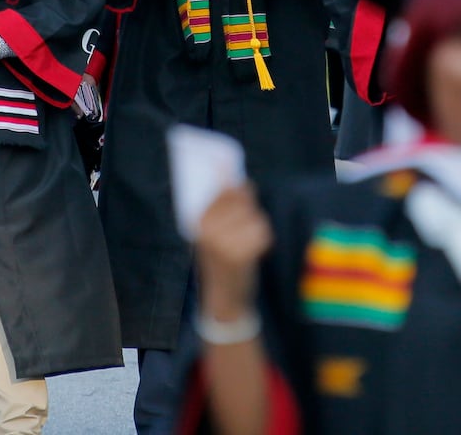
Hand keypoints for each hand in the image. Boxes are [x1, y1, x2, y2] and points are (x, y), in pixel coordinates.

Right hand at [195, 185, 272, 323]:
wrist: (223, 295)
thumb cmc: (220, 257)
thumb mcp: (213, 230)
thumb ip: (223, 205)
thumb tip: (240, 180)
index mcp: (197, 221)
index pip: (222, 190)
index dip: (233, 182)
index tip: (228, 165)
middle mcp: (207, 230)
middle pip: (241, 199)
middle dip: (248, 206)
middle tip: (243, 223)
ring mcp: (223, 242)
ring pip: (254, 215)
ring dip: (256, 224)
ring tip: (245, 239)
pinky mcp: (240, 254)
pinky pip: (262, 231)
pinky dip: (263, 237)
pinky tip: (253, 249)